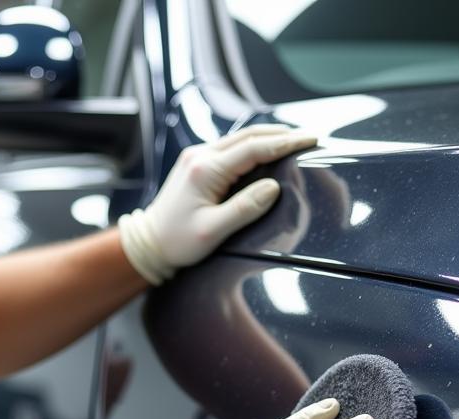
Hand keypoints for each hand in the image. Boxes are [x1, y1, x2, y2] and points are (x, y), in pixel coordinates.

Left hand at [118, 125, 317, 284]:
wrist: (147, 243)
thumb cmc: (176, 242)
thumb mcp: (212, 232)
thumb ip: (244, 209)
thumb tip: (272, 188)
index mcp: (205, 170)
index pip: (254, 148)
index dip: (285, 143)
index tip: (311, 140)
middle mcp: (200, 156)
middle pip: (249, 136)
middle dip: (281, 135)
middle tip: (310, 137)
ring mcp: (197, 157)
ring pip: (239, 138)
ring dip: (267, 138)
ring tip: (294, 141)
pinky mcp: (196, 164)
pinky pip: (230, 148)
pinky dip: (252, 146)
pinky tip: (267, 151)